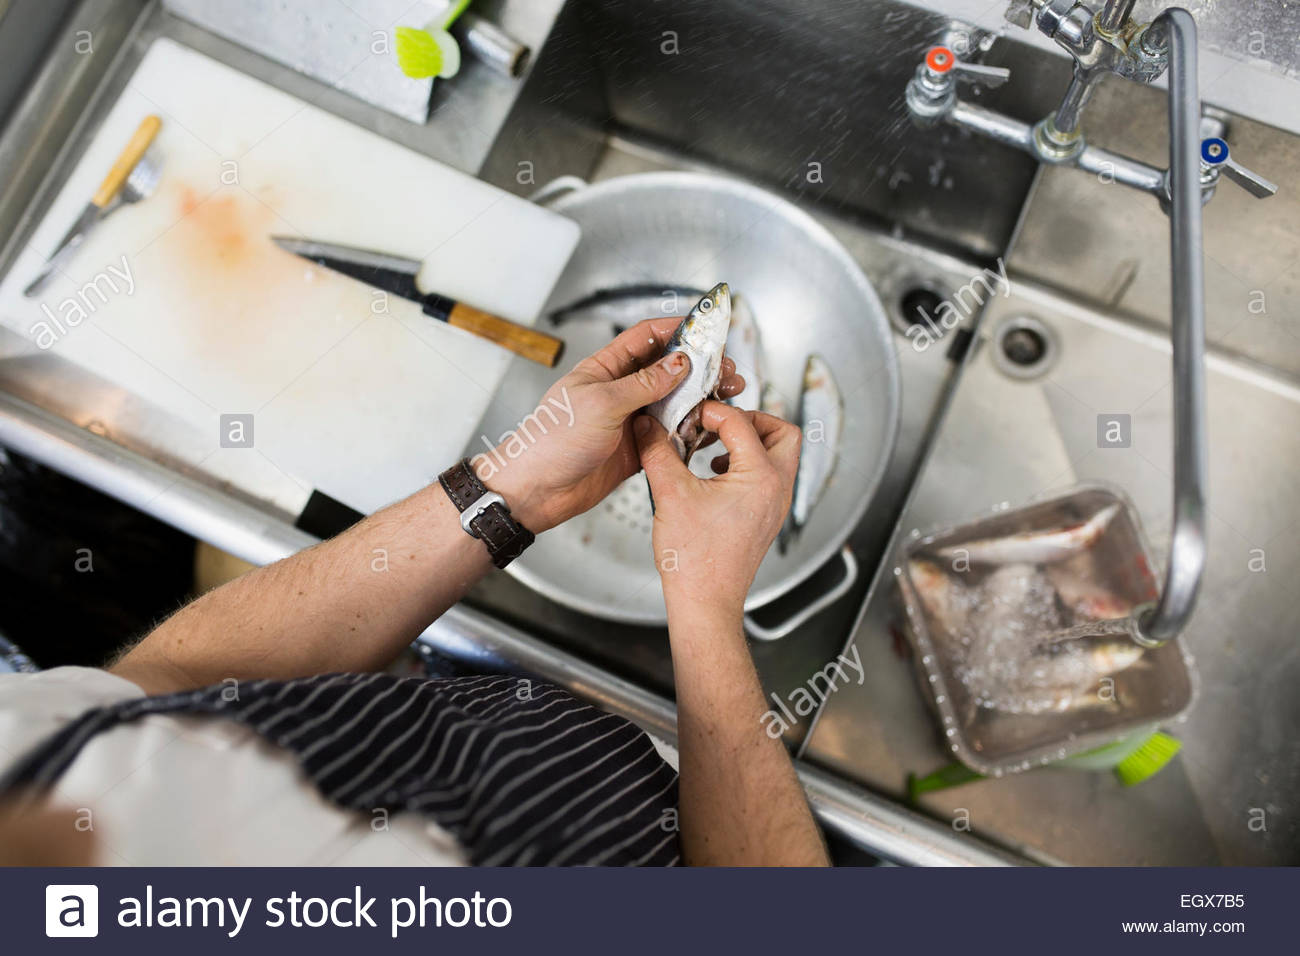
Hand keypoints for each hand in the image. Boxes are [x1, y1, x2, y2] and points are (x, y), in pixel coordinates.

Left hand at [476, 317, 743, 532]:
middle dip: (699, 365)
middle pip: (667, 369)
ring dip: (701, 397)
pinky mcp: (637, 448)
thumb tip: (679, 362)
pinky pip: (671, 434)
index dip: (677, 328)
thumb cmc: (553, 440)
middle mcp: (619, 391)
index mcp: (605, 369)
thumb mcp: (602, 403)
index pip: (645, 337)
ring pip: (674, 402)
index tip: (707, 326)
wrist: (537, 490)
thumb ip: (644, 383)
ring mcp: (630, 420)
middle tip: (726, 369)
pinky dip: (692, 429)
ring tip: (729, 394)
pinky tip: (711, 425)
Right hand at [634, 402, 799, 614]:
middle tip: (720, 424)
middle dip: (752, 421)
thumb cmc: (695, 560)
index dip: (713, 412)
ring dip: (749, 444)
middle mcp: (776, 489)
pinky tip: (714, 477)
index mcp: (760, 477)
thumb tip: (648, 427)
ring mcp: (774, 506)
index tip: (691, 415)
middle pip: (783, 433)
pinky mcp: (765, 520)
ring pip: (778, 457)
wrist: (705, 602)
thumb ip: (658, 451)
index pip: (741, 423)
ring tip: (714, 450)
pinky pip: (767, 479)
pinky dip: (746, 468)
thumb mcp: (670, 494)